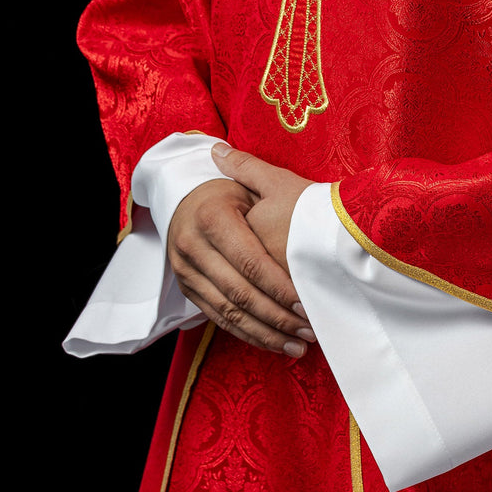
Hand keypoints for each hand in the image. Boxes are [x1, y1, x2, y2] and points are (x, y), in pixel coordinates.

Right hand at [165, 147, 314, 357]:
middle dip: (278, 317)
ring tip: (299, 344)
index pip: (249, 261)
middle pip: (240, 293)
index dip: (278, 286)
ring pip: (229, 313)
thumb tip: (223, 148)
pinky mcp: (188, 290)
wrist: (182, 206)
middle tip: (310, 330)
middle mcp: (192, 247)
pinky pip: (219, 319)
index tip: (305, 304)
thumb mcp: (239, 180)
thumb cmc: (224, 192)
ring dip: (266, 333)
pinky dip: (248, 334)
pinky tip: (274, 343)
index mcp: (210, 218)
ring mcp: (187, 272)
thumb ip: (245, 167)